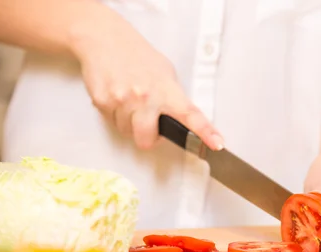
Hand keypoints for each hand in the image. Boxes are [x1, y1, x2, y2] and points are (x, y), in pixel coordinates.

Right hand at [71, 15, 223, 150]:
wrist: (104, 39)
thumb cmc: (136, 55)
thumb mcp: (165, 73)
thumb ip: (172, 97)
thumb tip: (180, 117)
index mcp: (166, 90)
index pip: (190, 115)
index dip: (205, 132)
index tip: (217, 143)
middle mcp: (146, 97)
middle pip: (146, 140)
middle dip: (147, 137)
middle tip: (147, 122)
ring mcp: (123, 100)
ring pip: (127, 132)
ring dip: (129, 123)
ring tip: (129, 100)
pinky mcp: (103, 102)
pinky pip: (112, 122)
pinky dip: (114, 114)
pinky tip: (117, 96)